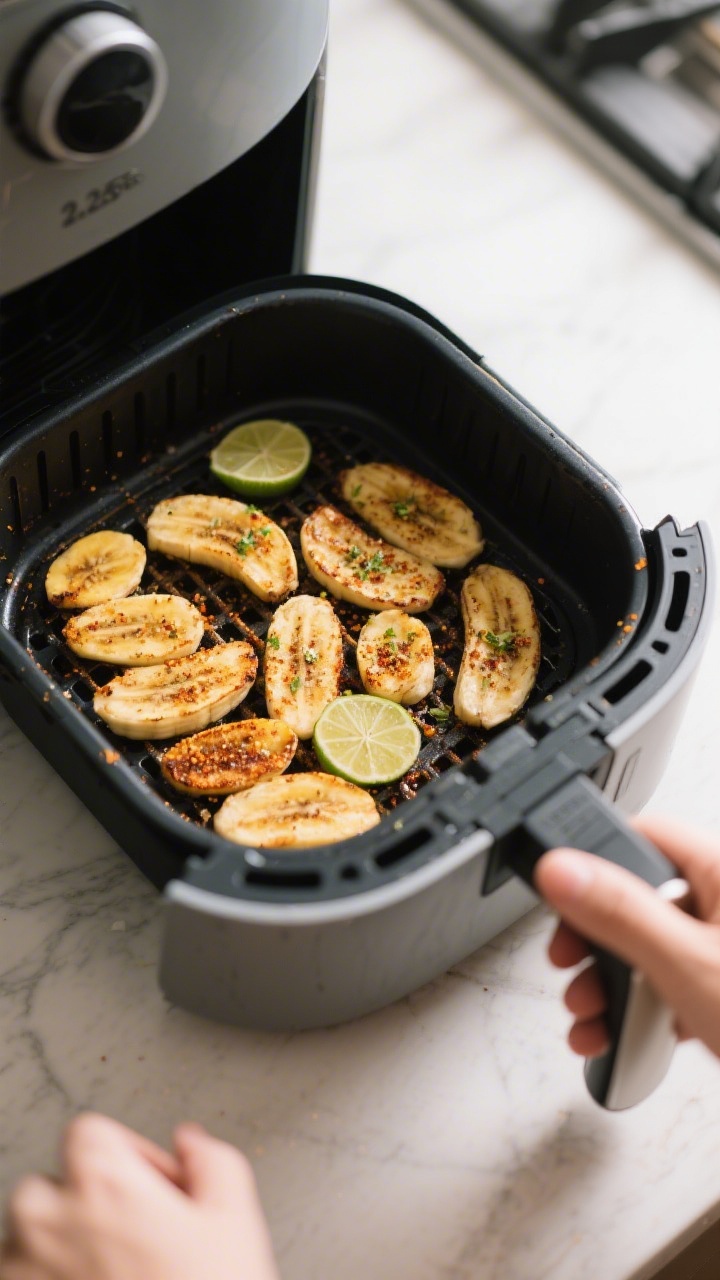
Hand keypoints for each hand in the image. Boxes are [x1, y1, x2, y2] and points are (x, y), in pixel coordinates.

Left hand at [1, 1114, 278, 1279]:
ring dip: (63, 1245)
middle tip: (133, 1232)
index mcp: (104, 1183)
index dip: (128, 1153)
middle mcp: (52, 1222)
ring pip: (30, 1237)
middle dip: (89, 1200)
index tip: (151, 1183)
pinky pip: (24, 1276)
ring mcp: (26, 1271)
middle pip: (52, 1182)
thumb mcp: (234, 1218)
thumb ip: (213, 1159)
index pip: (90, 1131)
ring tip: (115, 1272)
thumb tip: (191, 1144)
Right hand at [534, 815, 719, 1059]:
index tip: (562, 901)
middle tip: (569, 964)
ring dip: (611, 983)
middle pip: (640, 896)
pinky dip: (644, 1006)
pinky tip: (623, 1034)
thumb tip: (563, 868)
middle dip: (596, 940)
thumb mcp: (688, 964)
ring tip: (589, 1015)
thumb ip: (620, 913)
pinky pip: (675, 980)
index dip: (594, 863)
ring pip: (653, 946)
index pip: (643, 836)